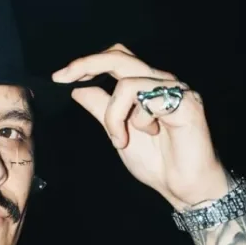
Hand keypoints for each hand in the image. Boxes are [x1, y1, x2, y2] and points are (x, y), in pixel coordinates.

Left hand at [53, 44, 228, 208]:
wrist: (183, 188)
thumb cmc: (157, 162)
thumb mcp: (117, 132)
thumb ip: (101, 108)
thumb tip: (77, 89)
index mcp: (145, 86)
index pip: (115, 58)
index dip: (87, 62)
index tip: (59, 77)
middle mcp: (160, 81)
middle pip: (119, 56)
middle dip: (85, 65)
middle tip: (63, 79)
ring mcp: (175, 89)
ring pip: (126, 84)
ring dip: (114, 116)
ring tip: (120, 140)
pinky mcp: (186, 102)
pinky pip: (146, 100)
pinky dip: (137, 121)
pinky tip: (150, 134)